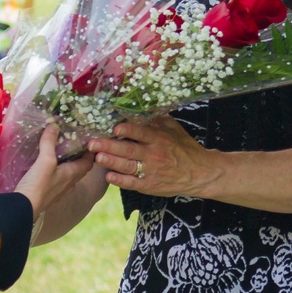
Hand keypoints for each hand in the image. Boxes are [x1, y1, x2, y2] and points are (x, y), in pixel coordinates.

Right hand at [14, 125, 93, 219]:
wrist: (23, 209)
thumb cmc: (39, 184)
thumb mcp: (45, 160)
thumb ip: (49, 143)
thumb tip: (54, 125)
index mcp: (72, 175)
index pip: (88, 163)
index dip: (91, 152)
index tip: (89, 141)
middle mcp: (69, 184)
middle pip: (79, 169)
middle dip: (79, 157)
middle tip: (73, 143)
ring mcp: (59, 191)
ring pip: (68, 175)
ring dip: (67, 165)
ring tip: (60, 152)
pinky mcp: (48, 195)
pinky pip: (57, 181)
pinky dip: (56, 172)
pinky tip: (47, 167)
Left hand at [87, 116, 218, 197]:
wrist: (199, 173)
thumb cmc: (184, 148)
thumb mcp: (174, 129)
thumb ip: (157, 119)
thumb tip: (140, 107)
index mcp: (159, 139)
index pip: (141, 133)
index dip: (128, 131)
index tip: (114, 128)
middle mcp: (154, 155)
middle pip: (128, 150)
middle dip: (109, 146)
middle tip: (92, 143)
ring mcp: (151, 171)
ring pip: (128, 166)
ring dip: (111, 162)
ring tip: (97, 158)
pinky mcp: (150, 185)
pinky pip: (132, 183)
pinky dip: (120, 180)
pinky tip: (109, 176)